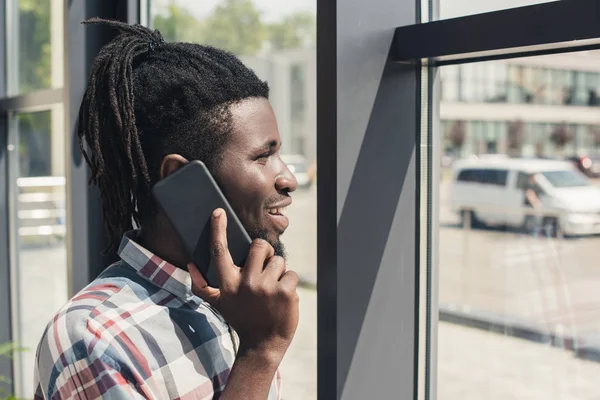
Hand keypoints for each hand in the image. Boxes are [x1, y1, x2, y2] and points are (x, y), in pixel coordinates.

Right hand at [188, 208, 298, 363]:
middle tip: (264, 271)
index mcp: (228, 284)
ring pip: (279, 260)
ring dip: (279, 273)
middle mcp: (245, 283)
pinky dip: (290, 284)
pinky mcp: (285, 292)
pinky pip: (292, 274)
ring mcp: (266, 287)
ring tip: (273, 291)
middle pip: (259, 246)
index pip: (220, 251)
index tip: (219, 212)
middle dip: (265, 254)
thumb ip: (202, 286)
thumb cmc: (241, 319)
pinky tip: (283, 299)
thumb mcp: (219, 304)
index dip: (218, 229)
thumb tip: (190, 265)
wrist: (263, 345)